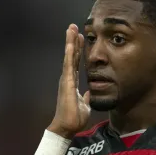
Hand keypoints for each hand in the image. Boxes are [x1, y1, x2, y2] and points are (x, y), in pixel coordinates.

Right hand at [48, 24, 90, 138]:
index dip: (79, 50)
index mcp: (73, 83)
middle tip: (74, 27)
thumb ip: (86, 97)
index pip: (77, 63)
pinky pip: (69, 64)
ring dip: (71, 42)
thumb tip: (89, 91)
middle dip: (74, 41)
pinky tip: (71, 42)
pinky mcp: (66, 82)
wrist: (67, 127)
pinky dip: (70, 52)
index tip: (81, 38)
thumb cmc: (74, 118)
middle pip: (72, 56)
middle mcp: (68, 78)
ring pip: (69, 57)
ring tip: (71, 28)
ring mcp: (66, 79)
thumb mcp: (85, 105)